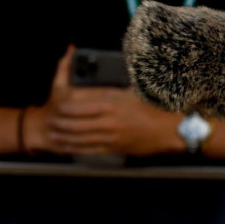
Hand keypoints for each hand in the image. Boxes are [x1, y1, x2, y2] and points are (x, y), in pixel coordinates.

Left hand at [24, 47, 182, 156]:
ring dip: (63, 136)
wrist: (175, 130)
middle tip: (48, 120)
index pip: (78, 104)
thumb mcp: (136, 90)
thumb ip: (116, 85)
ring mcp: (111, 136)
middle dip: (59, 122)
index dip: (63, 106)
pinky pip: (91, 149)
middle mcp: (108, 121)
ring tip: (52, 134)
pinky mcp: (116, 148)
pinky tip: (67, 147)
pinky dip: (76, 148)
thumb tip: (102, 74)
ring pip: (80, 137)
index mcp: (112, 103)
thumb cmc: (158, 106)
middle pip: (74, 122)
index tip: (55, 103)